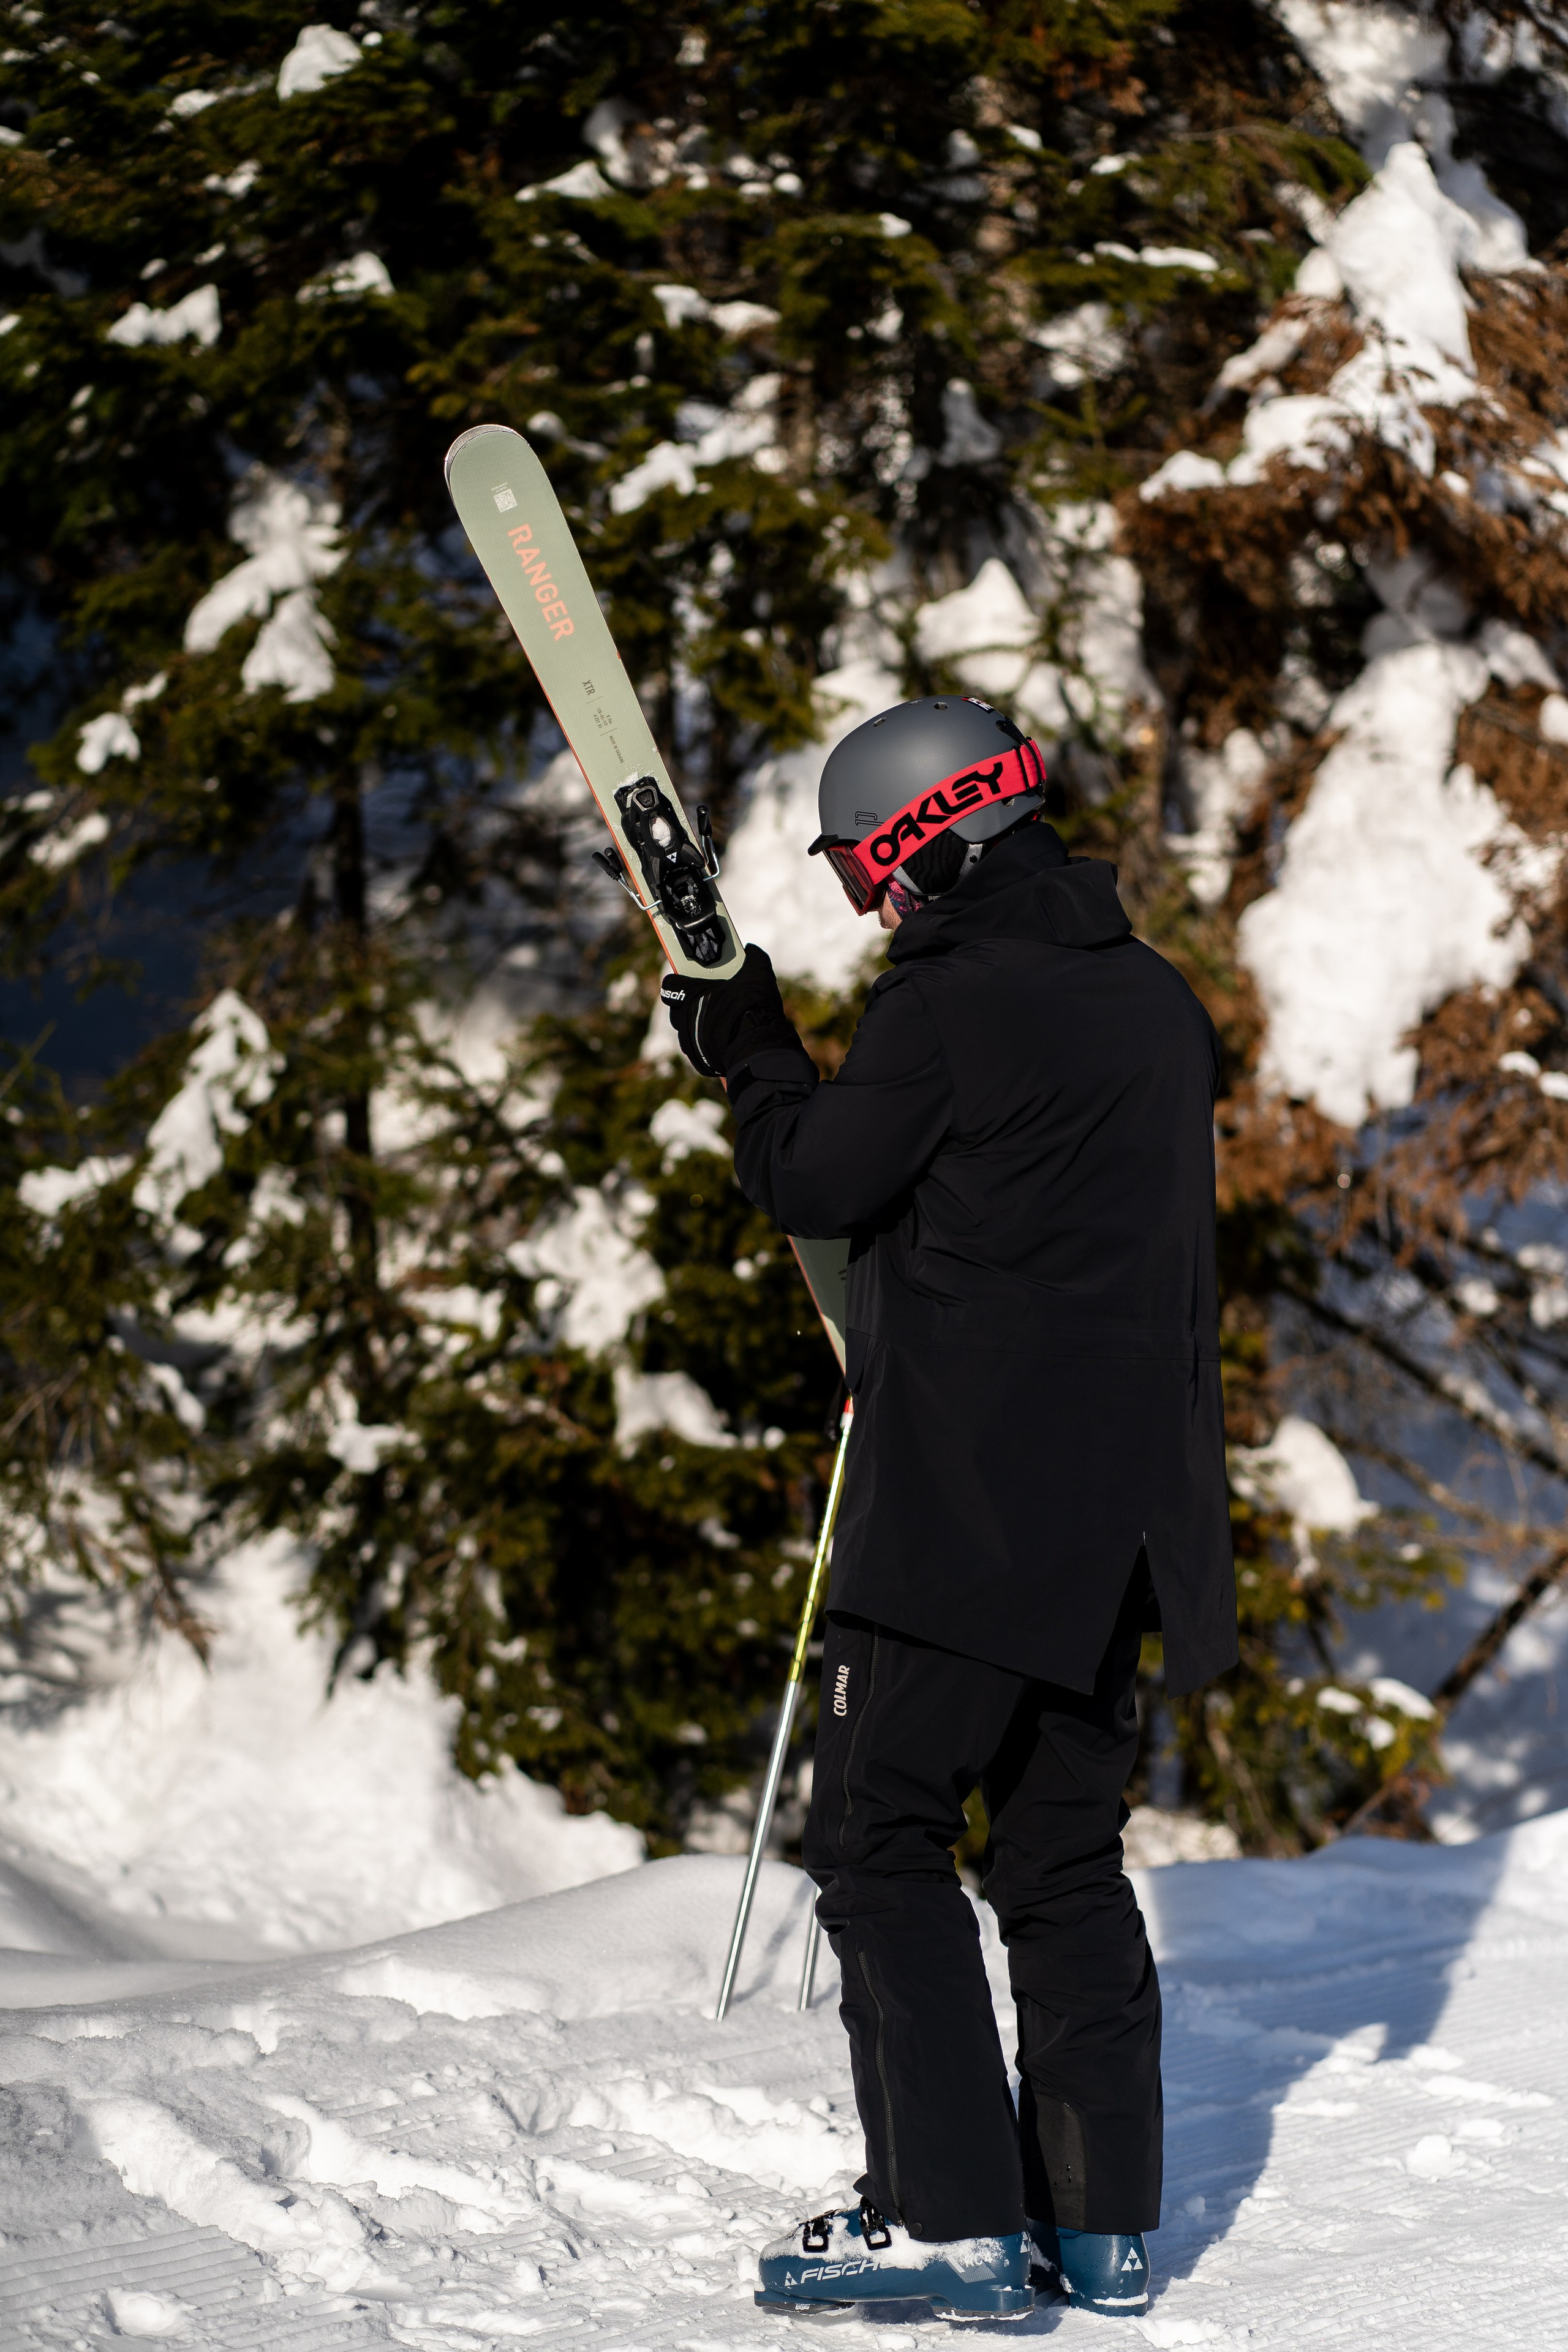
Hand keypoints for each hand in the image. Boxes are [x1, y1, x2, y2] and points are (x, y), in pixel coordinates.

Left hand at [660, 943, 799, 1079]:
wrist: (756, 1046)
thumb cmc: (751, 1005)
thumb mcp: (757, 972)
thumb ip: (752, 956)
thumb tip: (750, 949)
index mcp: (688, 994)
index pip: (670, 984)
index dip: (679, 981)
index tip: (691, 980)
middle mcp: (682, 1019)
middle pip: (679, 1008)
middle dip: (692, 1004)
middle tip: (713, 1001)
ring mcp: (689, 1041)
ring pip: (688, 1030)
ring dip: (699, 1025)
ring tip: (721, 1022)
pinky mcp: (698, 1060)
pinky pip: (699, 1049)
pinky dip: (708, 1044)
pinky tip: (726, 1040)